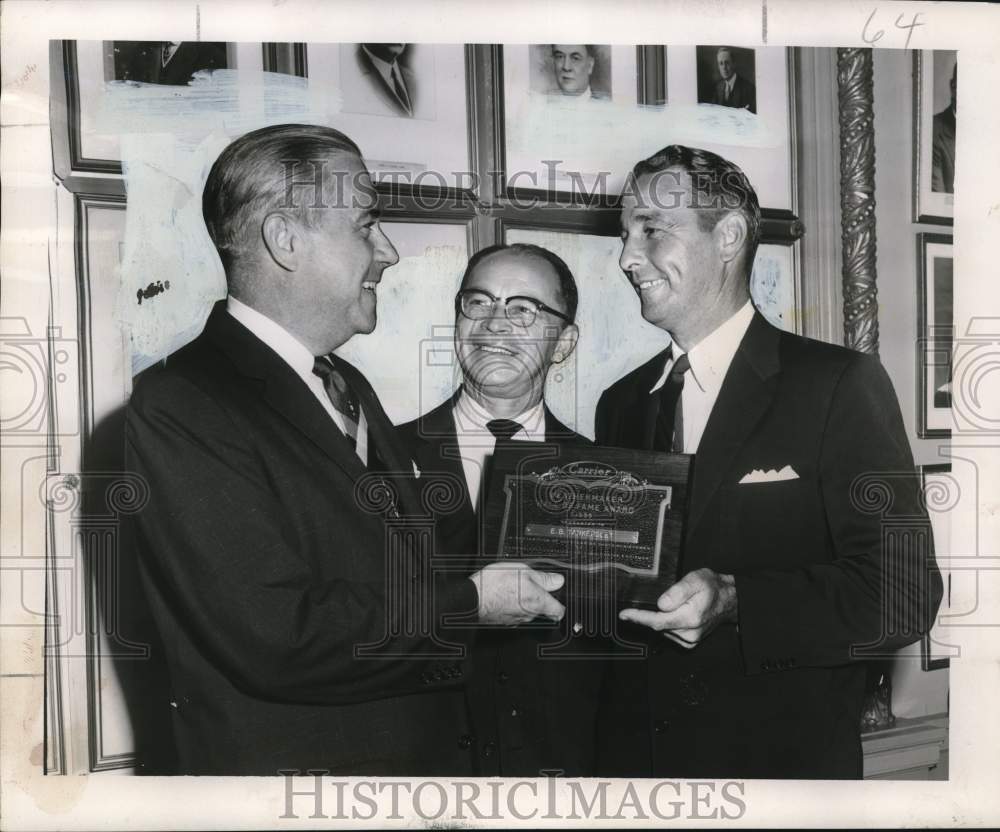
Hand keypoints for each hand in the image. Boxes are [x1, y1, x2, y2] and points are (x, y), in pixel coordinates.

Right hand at [470, 561, 565, 625]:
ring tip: (513, 586)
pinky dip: (512, 605)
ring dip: (524, 601)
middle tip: (530, 584)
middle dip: (539, 598)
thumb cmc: (495, 585)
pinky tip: (503, 594)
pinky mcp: (504, 622)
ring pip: (527, 612)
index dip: (560, 603)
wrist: (473, 598)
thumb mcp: (523, 571)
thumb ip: (543, 577)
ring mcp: (516, 620)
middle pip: (542, 610)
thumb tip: (558, 580)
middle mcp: (529, 615)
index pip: (559, 611)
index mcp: (538, 602)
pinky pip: (514, 614)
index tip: (557, 596)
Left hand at [619, 568, 736, 647]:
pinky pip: (669, 633)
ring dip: (658, 619)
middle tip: (644, 603)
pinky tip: (674, 614)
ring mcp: (690, 639)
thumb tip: (661, 604)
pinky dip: (666, 624)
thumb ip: (677, 591)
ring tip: (671, 604)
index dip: (638, 618)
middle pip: (658, 626)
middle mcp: (690, 632)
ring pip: (662, 630)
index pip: (657, 621)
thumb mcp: (695, 580)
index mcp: (690, 617)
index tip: (624, 615)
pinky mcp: (689, 642)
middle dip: (647, 616)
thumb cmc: (712, 587)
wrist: (728, 600)